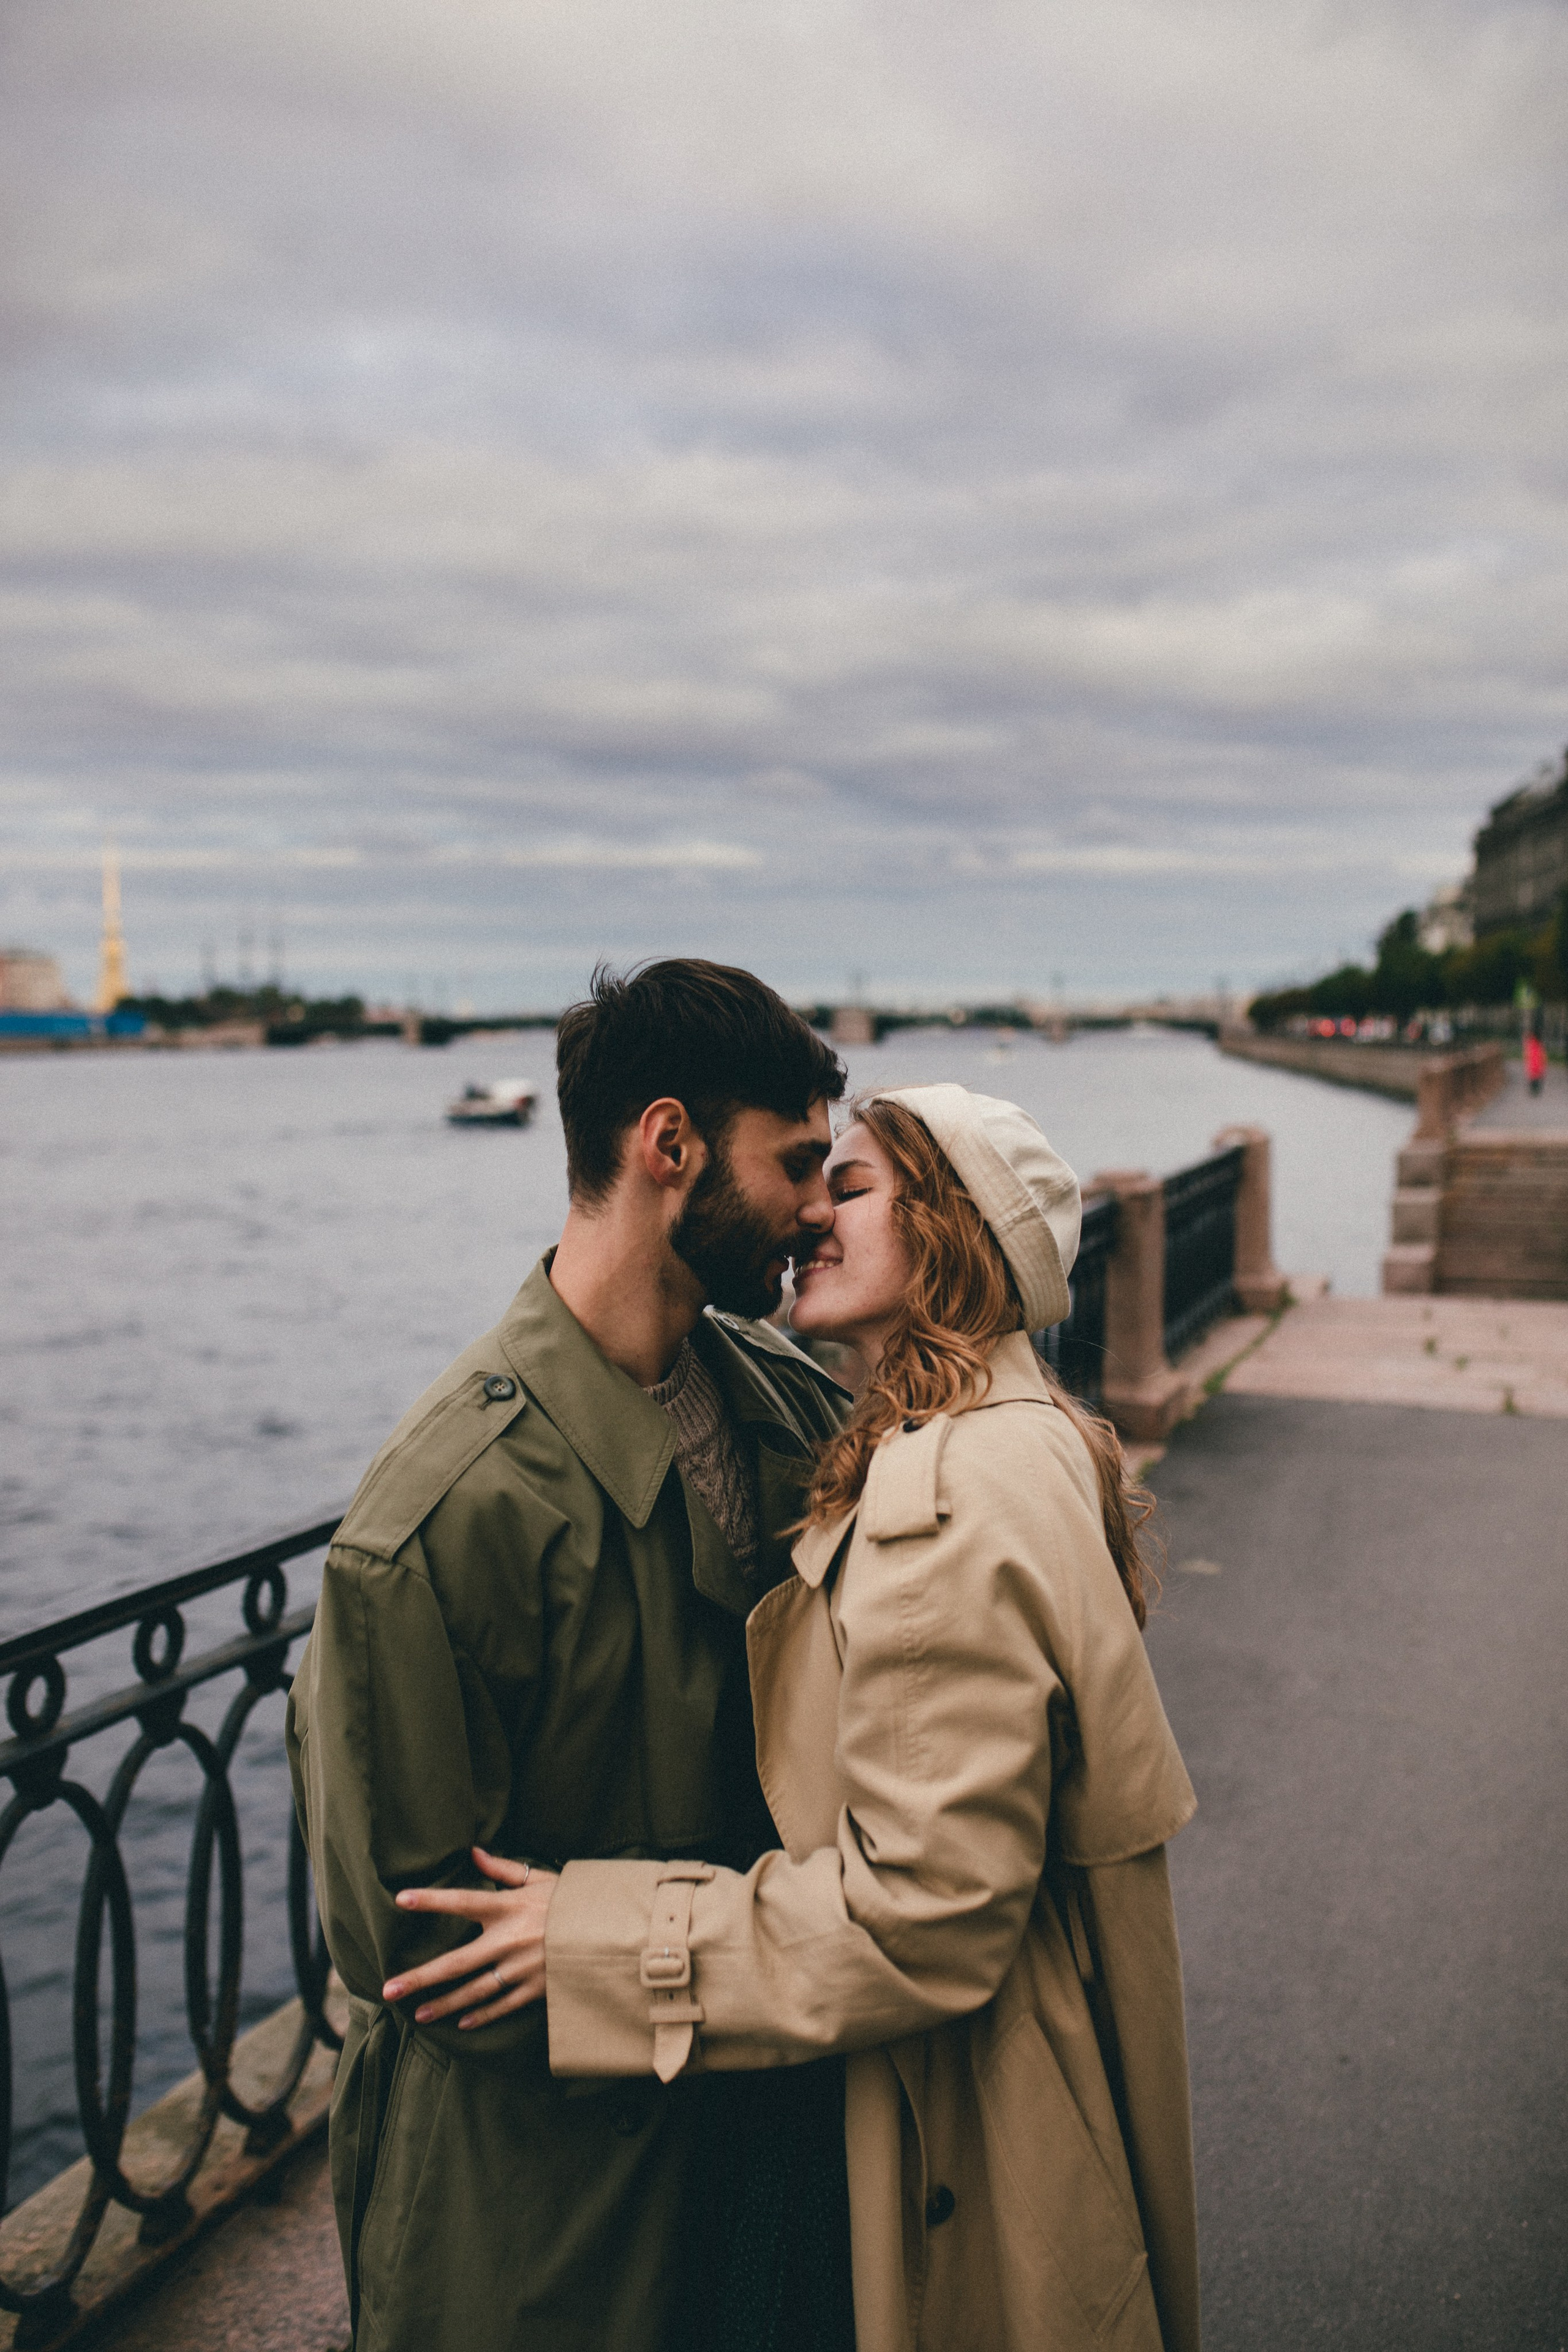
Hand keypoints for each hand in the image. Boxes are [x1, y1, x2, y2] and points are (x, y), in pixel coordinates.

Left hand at [382, 1848, 558, 2029]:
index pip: (462, 1901)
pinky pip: (501, 2006)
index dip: (431, 1899)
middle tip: (388, 1990)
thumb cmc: (574, 1901)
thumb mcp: (542, 1879)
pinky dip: (480, 2015)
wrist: (613, 1932)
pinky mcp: (535, 1990)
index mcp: (509, 1907)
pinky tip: (460, 2023)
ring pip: (472, 1992)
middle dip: (420, 1978)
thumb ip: (504, 1870)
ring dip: (443, 2005)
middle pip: (455, 1962)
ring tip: (418, 2015)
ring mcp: (521, 1969)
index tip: (401, 1899)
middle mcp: (509, 1940)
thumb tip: (473, 1853)